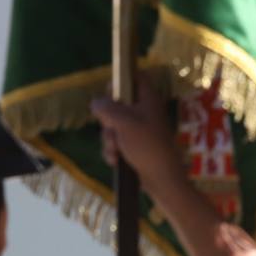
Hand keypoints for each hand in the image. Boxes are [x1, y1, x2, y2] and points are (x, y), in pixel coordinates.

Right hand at [91, 81, 185, 195]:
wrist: (161, 178)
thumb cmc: (146, 145)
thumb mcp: (123, 122)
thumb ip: (106, 108)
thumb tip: (95, 102)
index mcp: (147, 99)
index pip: (136, 77)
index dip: (121, 81)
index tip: (110, 92)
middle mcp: (144, 111)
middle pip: (117, 104)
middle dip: (107, 120)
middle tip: (112, 129)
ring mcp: (139, 130)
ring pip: (113, 126)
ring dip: (109, 140)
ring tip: (116, 151)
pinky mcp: (134, 146)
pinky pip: (116, 142)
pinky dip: (113, 150)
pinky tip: (116, 160)